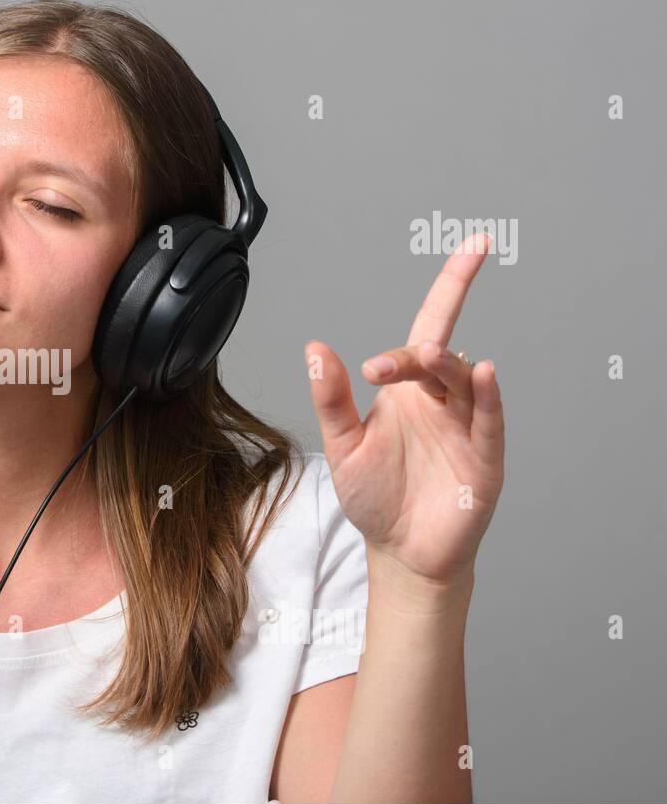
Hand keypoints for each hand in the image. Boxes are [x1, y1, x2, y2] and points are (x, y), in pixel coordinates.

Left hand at [303, 232, 504, 587]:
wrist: (400, 553)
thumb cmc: (375, 497)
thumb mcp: (341, 447)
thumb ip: (331, 399)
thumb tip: (314, 348)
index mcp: (408, 391)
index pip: (430, 327)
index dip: (452, 286)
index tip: (468, 249)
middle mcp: (441, 402)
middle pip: (438, 355)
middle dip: (419, 348)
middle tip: (391, 360)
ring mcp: (467, 428)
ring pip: (462, 383)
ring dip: (446, 365)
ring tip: (429, 356)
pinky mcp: (484, 460)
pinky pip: (489, 421)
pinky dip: (486, 397)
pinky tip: (480, 373)